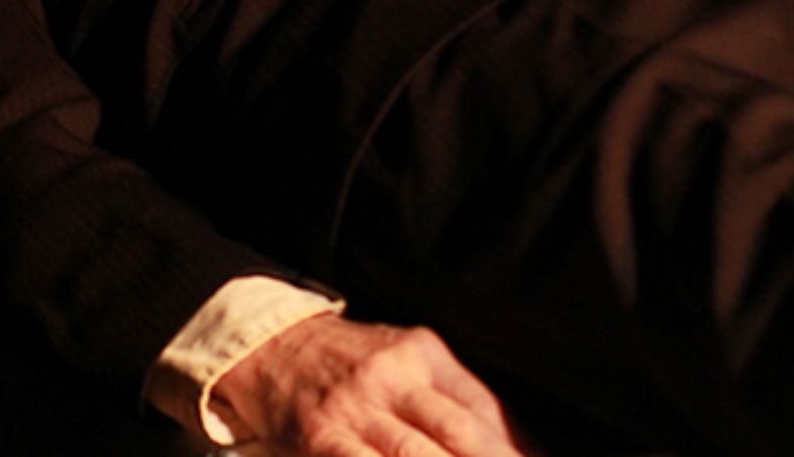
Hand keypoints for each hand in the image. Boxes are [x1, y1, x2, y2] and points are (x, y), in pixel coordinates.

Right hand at [211, 315, 526, 456]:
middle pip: (459, 435)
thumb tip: (523, 446)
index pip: (484, 410)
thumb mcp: (406, 355)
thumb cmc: (350, 360)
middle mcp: (392, 375)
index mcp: (422, 353)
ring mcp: (355, 407)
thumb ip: (458, 396)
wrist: (270, 346)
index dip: (515, 451)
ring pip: (415, 455)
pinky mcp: (320, 435)